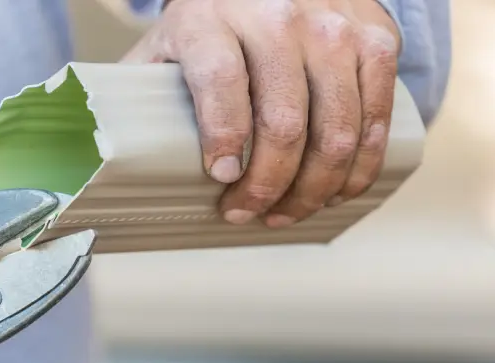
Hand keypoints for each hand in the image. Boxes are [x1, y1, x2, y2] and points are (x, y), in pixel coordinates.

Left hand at [122, 0, 400, 226]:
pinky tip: (334, 191)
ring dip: (313, 189)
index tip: (221, 179)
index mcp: (214, 17)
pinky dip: (359, 168)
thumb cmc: (214, 20)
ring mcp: (335, 27)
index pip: (221, 81)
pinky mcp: (376, 39)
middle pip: (284, 121)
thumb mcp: (169, 42)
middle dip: (267, 185)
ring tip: (287, 212)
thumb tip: (117, 158)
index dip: (223, 138)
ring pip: (337, 130)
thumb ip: (145, 89)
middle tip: (247, 212)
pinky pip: (377, 119)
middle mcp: (280, 16)